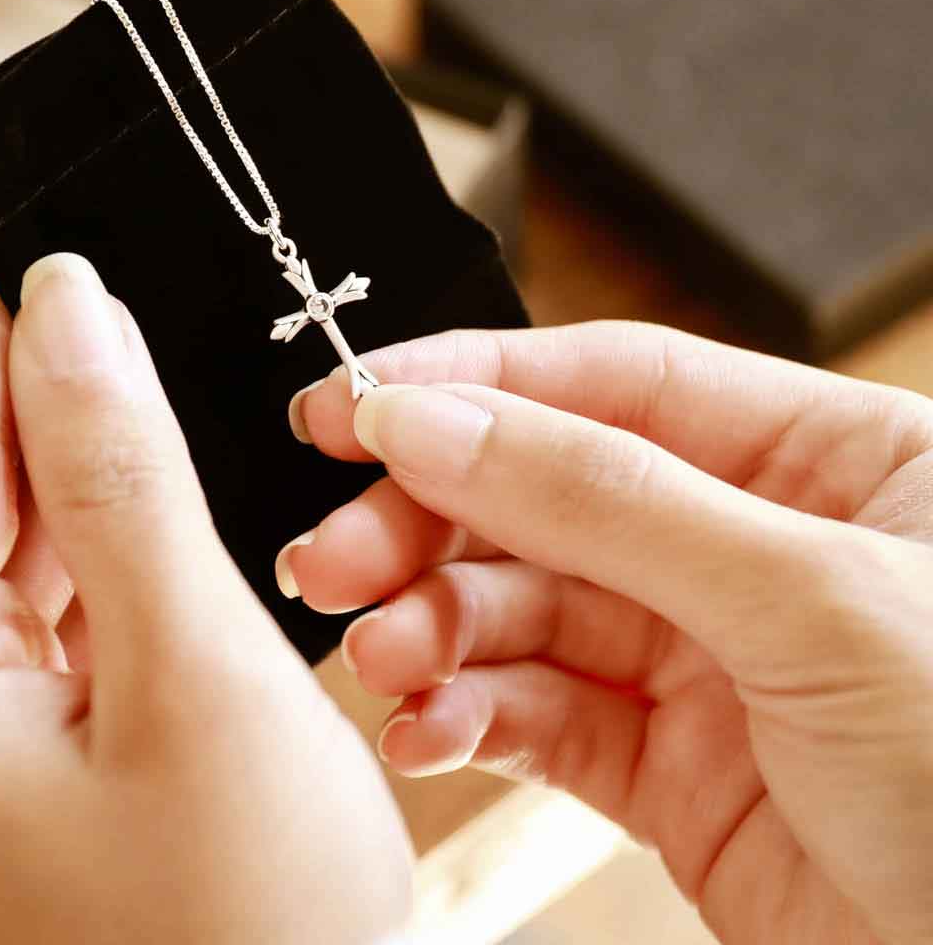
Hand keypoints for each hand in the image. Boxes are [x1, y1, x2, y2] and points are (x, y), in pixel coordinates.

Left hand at [0, 257, 411, 944]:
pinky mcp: (40, 779)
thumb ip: (120, 472)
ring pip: (24, 567)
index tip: (58, 248)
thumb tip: (68, 314)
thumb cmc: (253, 926)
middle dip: (59, 408)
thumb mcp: (194, 661)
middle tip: (144, 320)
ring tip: (171, 418)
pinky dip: (116, 571)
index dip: (3, 338)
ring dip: (95, 488)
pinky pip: (61, 634)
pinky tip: (174, 541)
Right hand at [285, 322, 932, 944]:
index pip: (610, 383)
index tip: (351, 402)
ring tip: (378, 655)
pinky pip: (537, 718)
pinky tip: (427, 732)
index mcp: (821, 460)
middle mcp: (749, 545)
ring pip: (523, 610)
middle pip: (542, 495)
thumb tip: (434, 419)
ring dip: (433, 629)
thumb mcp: (807, 600)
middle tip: (332, 552)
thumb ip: (605, 497)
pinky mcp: (665, 769)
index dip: (470, 384)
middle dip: (428, 522)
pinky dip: (468, 719)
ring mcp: (702, 658)